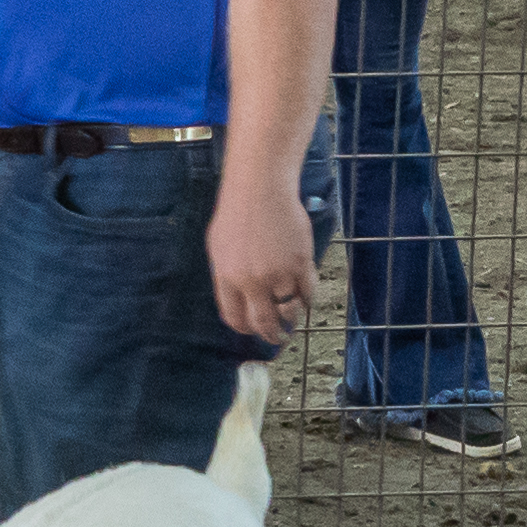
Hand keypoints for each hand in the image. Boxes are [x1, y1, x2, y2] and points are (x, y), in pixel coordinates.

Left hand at [207, 166, 317, 345]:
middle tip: (278, 337)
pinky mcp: (301, 263)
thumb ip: (226, 276)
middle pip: (263, 322)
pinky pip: (308, 293)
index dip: (246, 328)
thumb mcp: (218, 248)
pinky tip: (306, 298)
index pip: (234, 318)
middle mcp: (252, 281)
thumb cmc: (237, 214)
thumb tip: (236, 303)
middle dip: (271, 335)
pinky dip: (308, 299)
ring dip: (291, 317)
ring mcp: (278, 273)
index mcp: (227, 278)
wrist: (261, 189)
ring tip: (292, 317)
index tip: (254, 330)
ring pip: (288, 310)